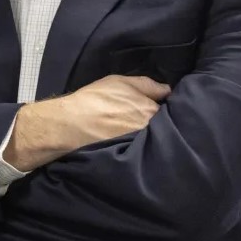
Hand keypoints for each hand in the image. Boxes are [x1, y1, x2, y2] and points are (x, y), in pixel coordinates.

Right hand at [3, 75, 171, 172]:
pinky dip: (140, 150)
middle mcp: (151, 130)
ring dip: (150, 139)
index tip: (157, 110)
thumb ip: (148, 85)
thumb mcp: (120, 82)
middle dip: (159, 126)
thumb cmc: (94, 100)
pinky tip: (131, 147)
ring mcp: (141, 146)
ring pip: (153, 141)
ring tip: (137, 136)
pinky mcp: (131, 158)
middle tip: (145, 123)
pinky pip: (142, 152)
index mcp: (152, 110)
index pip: (169, 112)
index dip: (164, 111)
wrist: (70, 124)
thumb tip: (168, 91)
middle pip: (164, 129)